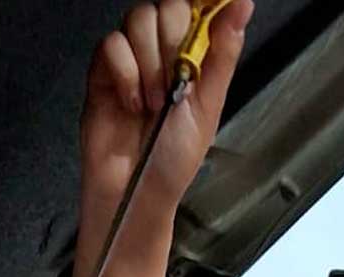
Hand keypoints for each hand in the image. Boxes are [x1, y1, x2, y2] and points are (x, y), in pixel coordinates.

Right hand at [73, 0, 253, 276]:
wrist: (137, 191)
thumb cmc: (174, 157)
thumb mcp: (208, 105)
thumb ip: (223, 53)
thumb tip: (242, 5)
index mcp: (193, 56)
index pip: (196, 8)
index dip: (200, 5)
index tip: (201, 24)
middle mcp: (161, 51)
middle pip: (166, 6)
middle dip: (173, 40)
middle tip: (175, 81)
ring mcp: (129, 59)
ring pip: (137, 18)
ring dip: (150, 61)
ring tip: (155, 102)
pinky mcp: (100, 72)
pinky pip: (111, 45)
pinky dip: (126, 73)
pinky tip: (132, 103)